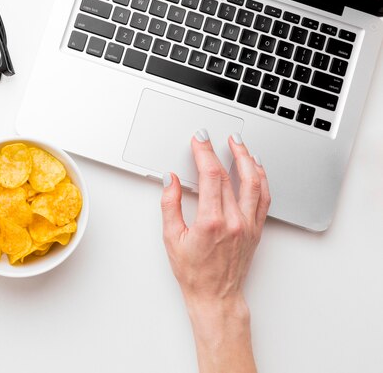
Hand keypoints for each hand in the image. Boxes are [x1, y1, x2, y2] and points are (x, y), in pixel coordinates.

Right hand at [160, 130, 270, 372]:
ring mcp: (248, 224)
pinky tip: (256, 167)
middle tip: (211, 137)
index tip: (199, 140)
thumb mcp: (171, 238)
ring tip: (239, 144)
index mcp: (212, 222)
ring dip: (247, 159)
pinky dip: (261, 178)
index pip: (211, 176)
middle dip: (219, 151)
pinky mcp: (256, 229)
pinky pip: (264, 197)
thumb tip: (171, 180)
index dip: (204, 153)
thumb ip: (170, 205)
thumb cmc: (193, 272)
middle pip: (230, 175)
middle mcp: (234, 221)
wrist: (215, 296)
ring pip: (254, 182)